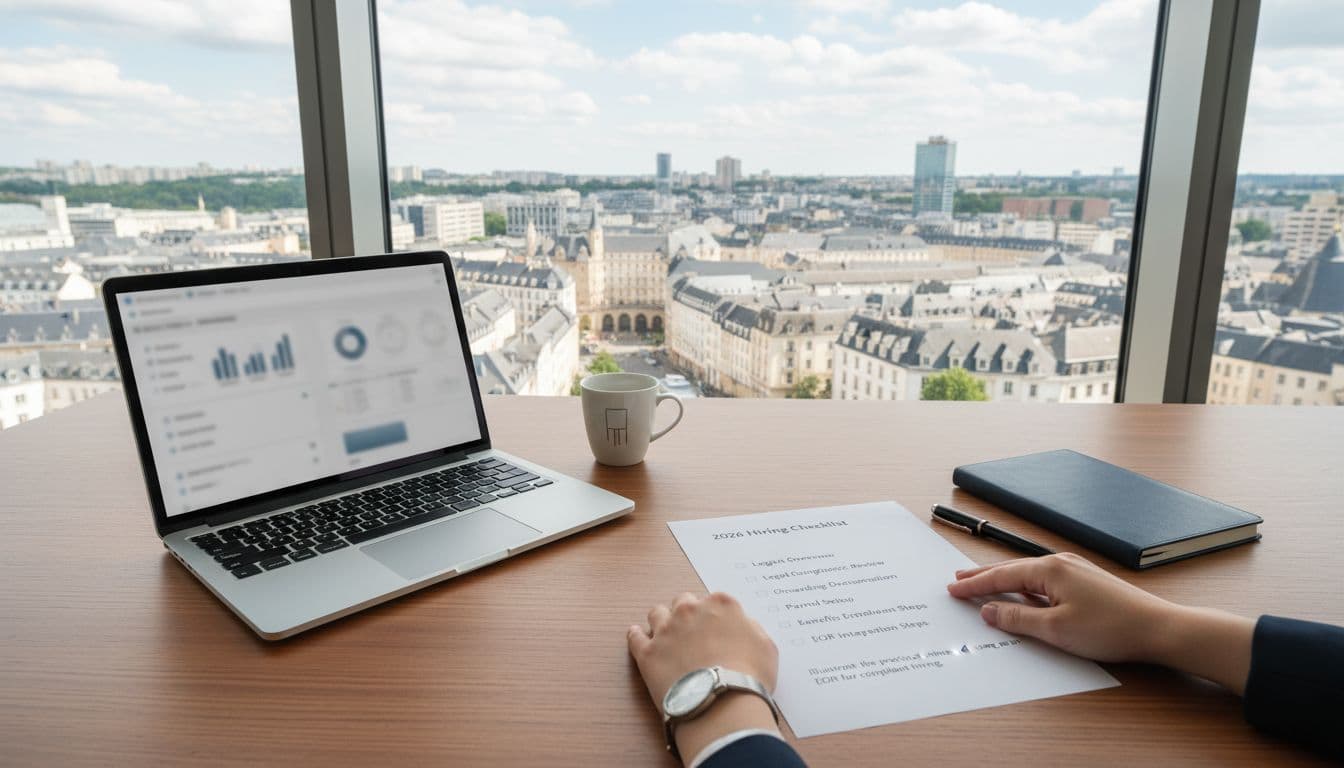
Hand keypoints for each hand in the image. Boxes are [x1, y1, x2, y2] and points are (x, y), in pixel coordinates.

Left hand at [628, 592, 779, 763]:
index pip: (713, 600)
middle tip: (692, 634)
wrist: (722, 705)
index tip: (714, 627)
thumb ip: (751, 628)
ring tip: (667, 637)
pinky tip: (639, 637)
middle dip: (687, 615)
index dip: (714, 615)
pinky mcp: (647, 652)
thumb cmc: (749, 677)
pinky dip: (637, 636)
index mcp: (720, 604)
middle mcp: (689, 610)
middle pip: (683, 602)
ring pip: (656, 614)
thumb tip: (741, 625)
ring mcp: (665, 630)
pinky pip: (635, 636)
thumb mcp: (766, 647)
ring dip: (662, 622)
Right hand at [947, 552, 1253, 692]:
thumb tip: (989, 611)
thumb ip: (1017, 619)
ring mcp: (1074, 570)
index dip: (974, 585)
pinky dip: (1024, 584)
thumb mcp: (1055, 629)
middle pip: (1011, 569)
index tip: (952, 589)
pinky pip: (1044, 579)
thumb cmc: (1110, 628)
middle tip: (958, 579)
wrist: (1157, 628)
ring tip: (982, 582)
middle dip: (983, 576)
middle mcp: (1059, 563)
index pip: (1000, 576)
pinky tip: (1022, 591)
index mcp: (1048, 570)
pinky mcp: (1085, 581)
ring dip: (1003, 579)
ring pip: (1027, 574)